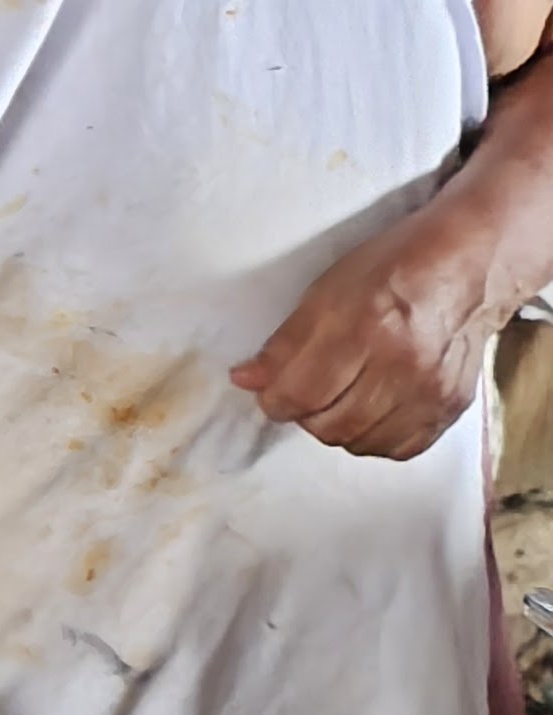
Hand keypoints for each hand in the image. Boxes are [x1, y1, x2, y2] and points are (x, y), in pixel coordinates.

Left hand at [233, 211, 503, 462]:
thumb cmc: (391, 268)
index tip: (270, 393)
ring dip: (337, 427)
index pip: (302, 394)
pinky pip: (399, 448)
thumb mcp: (327, 290)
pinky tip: (371, 412)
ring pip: (361, 442)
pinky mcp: (451, 407)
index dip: (275, 400)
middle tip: (307, 391)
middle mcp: (402, 365)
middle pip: (330, 425)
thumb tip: (245, 381)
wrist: (470, 266)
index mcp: (365, 326)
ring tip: (339, 398)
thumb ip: (286, 343)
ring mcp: (431, 392)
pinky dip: (375, 437)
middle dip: (305, 414)